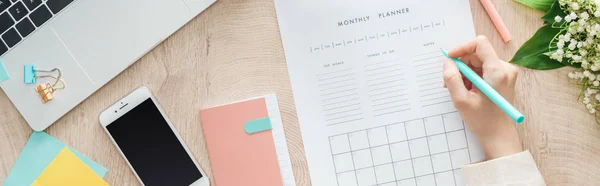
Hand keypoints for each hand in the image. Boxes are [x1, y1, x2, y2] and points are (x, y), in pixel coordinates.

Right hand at [443, 35, 521, 159]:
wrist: (499, 136)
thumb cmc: (482, 121)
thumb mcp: (461, 100)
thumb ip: (452, 78)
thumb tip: (447, 62)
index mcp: (497, 72)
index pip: (479, 43)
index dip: (462, 48)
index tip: (449, 59)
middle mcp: (505, 68)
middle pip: (478, 53)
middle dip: (461, 65)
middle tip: (450, 82)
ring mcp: (506, 72)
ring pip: (479, 61)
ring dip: (465, 72)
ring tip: (460, 90)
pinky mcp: (504, 77)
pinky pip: (483, 68)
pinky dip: (472, 76)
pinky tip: (468, 90)